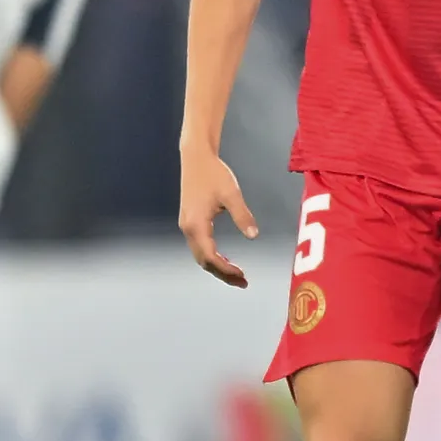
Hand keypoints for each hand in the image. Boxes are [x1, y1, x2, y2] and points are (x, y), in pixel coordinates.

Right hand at [179, 145, 255, 285]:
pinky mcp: (189, 221)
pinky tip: (225, 258)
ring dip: (217, 267)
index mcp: (197, 225)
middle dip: (222, 274)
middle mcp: (188, 229)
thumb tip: (253, 235)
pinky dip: (212, 256)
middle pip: (203, 261)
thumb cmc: (213, 174)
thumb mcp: (231, 194)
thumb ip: (242, 215)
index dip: (226, 270)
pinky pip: (199, 246)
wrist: (196, 158)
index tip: (242, 276)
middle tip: (243, 282)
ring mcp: (186, 226)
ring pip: (200, 255)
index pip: (210, 257)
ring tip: (237, 275)